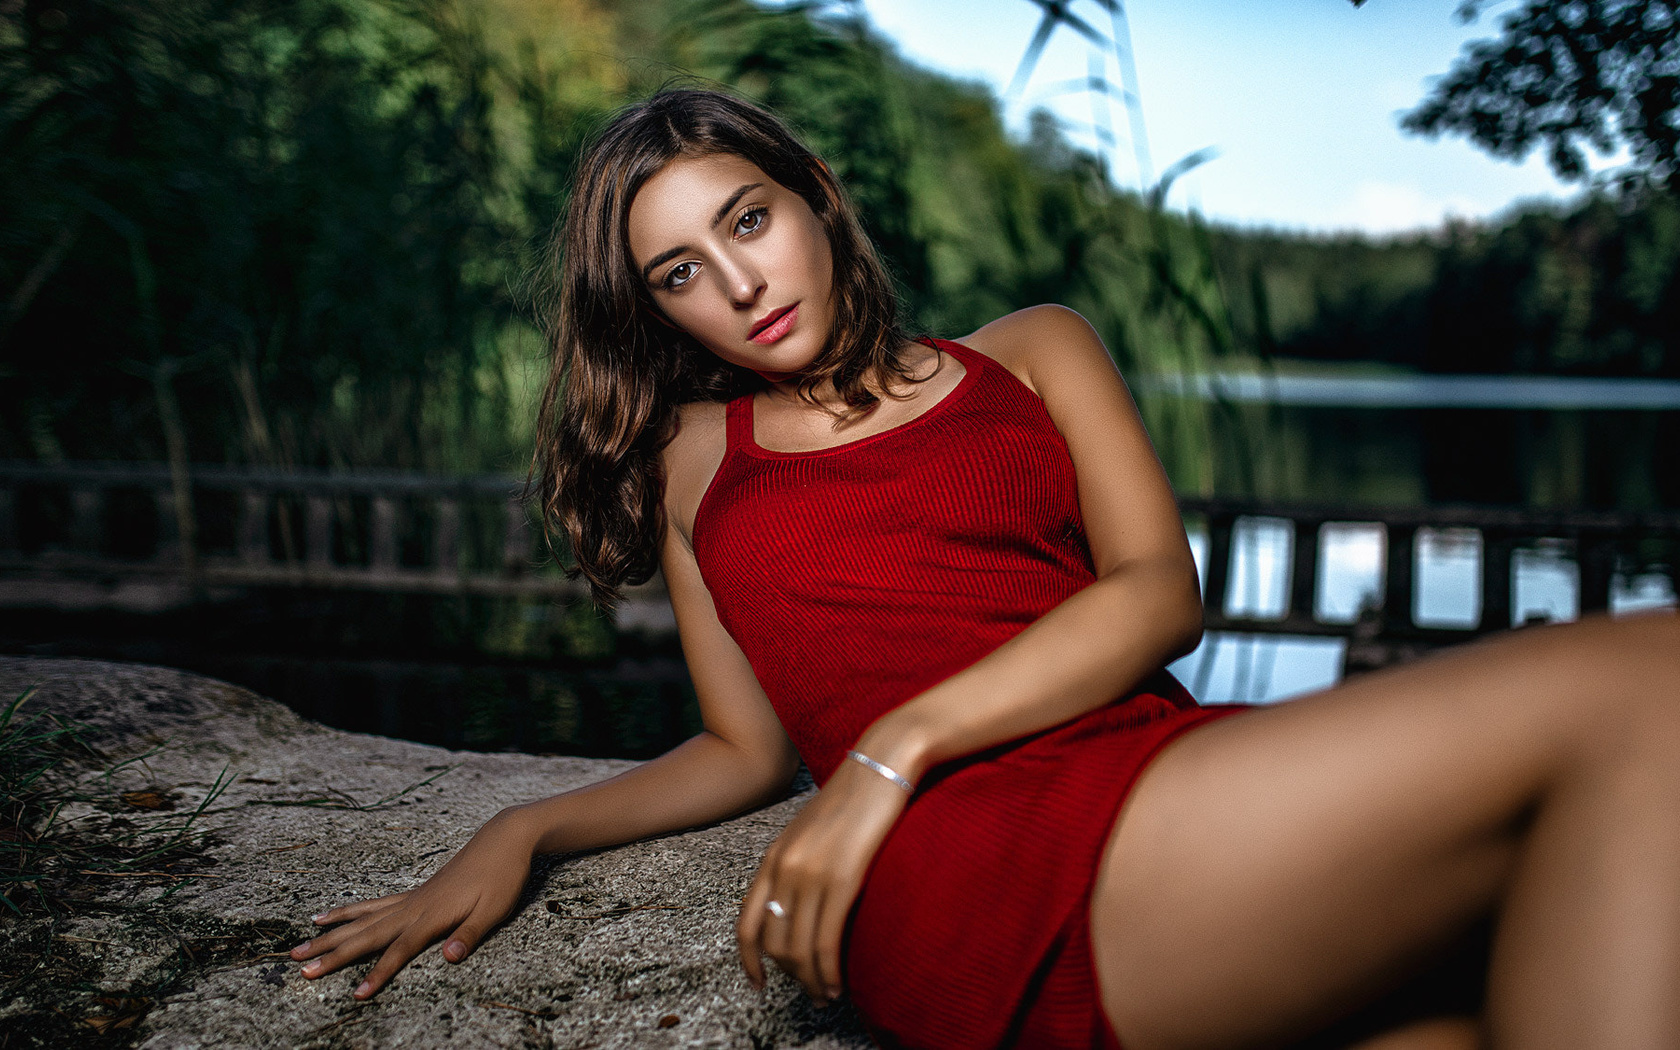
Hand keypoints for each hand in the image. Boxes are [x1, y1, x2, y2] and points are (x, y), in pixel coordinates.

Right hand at [290, 807, 536, 998]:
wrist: (504, 839)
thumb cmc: (503, 877)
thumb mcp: (495, 910)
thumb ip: (469, 935)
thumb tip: (449, 958)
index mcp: (433, 915)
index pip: (399, 950)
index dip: (379, 973)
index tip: (357, 994)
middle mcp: (415, 906)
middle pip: (367, 934)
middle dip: (334, 954)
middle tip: (301, 968)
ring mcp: (412, 898)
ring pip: (363, 919)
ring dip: (332, 933)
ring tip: (301, 943)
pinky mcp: (415, 893)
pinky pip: (373, 904)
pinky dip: (350, 911)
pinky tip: (332, 915)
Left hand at [736, 759, 910, 1002]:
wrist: (880, 764)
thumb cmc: (854, 796)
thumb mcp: (810, 830)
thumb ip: (796, 863)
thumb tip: (798, 904)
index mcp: (773, 856)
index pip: (747, 923)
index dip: (749, 961)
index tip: (759, 984)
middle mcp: (784, 868)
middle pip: (775, 943)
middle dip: (791, 977)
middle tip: (811, 993)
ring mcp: (811, 874)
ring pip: (799, 949)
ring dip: (812, 981)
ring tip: (827, 995)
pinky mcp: (842, 880)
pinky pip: (827, 941)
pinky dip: (830, 971)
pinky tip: (840, 983)